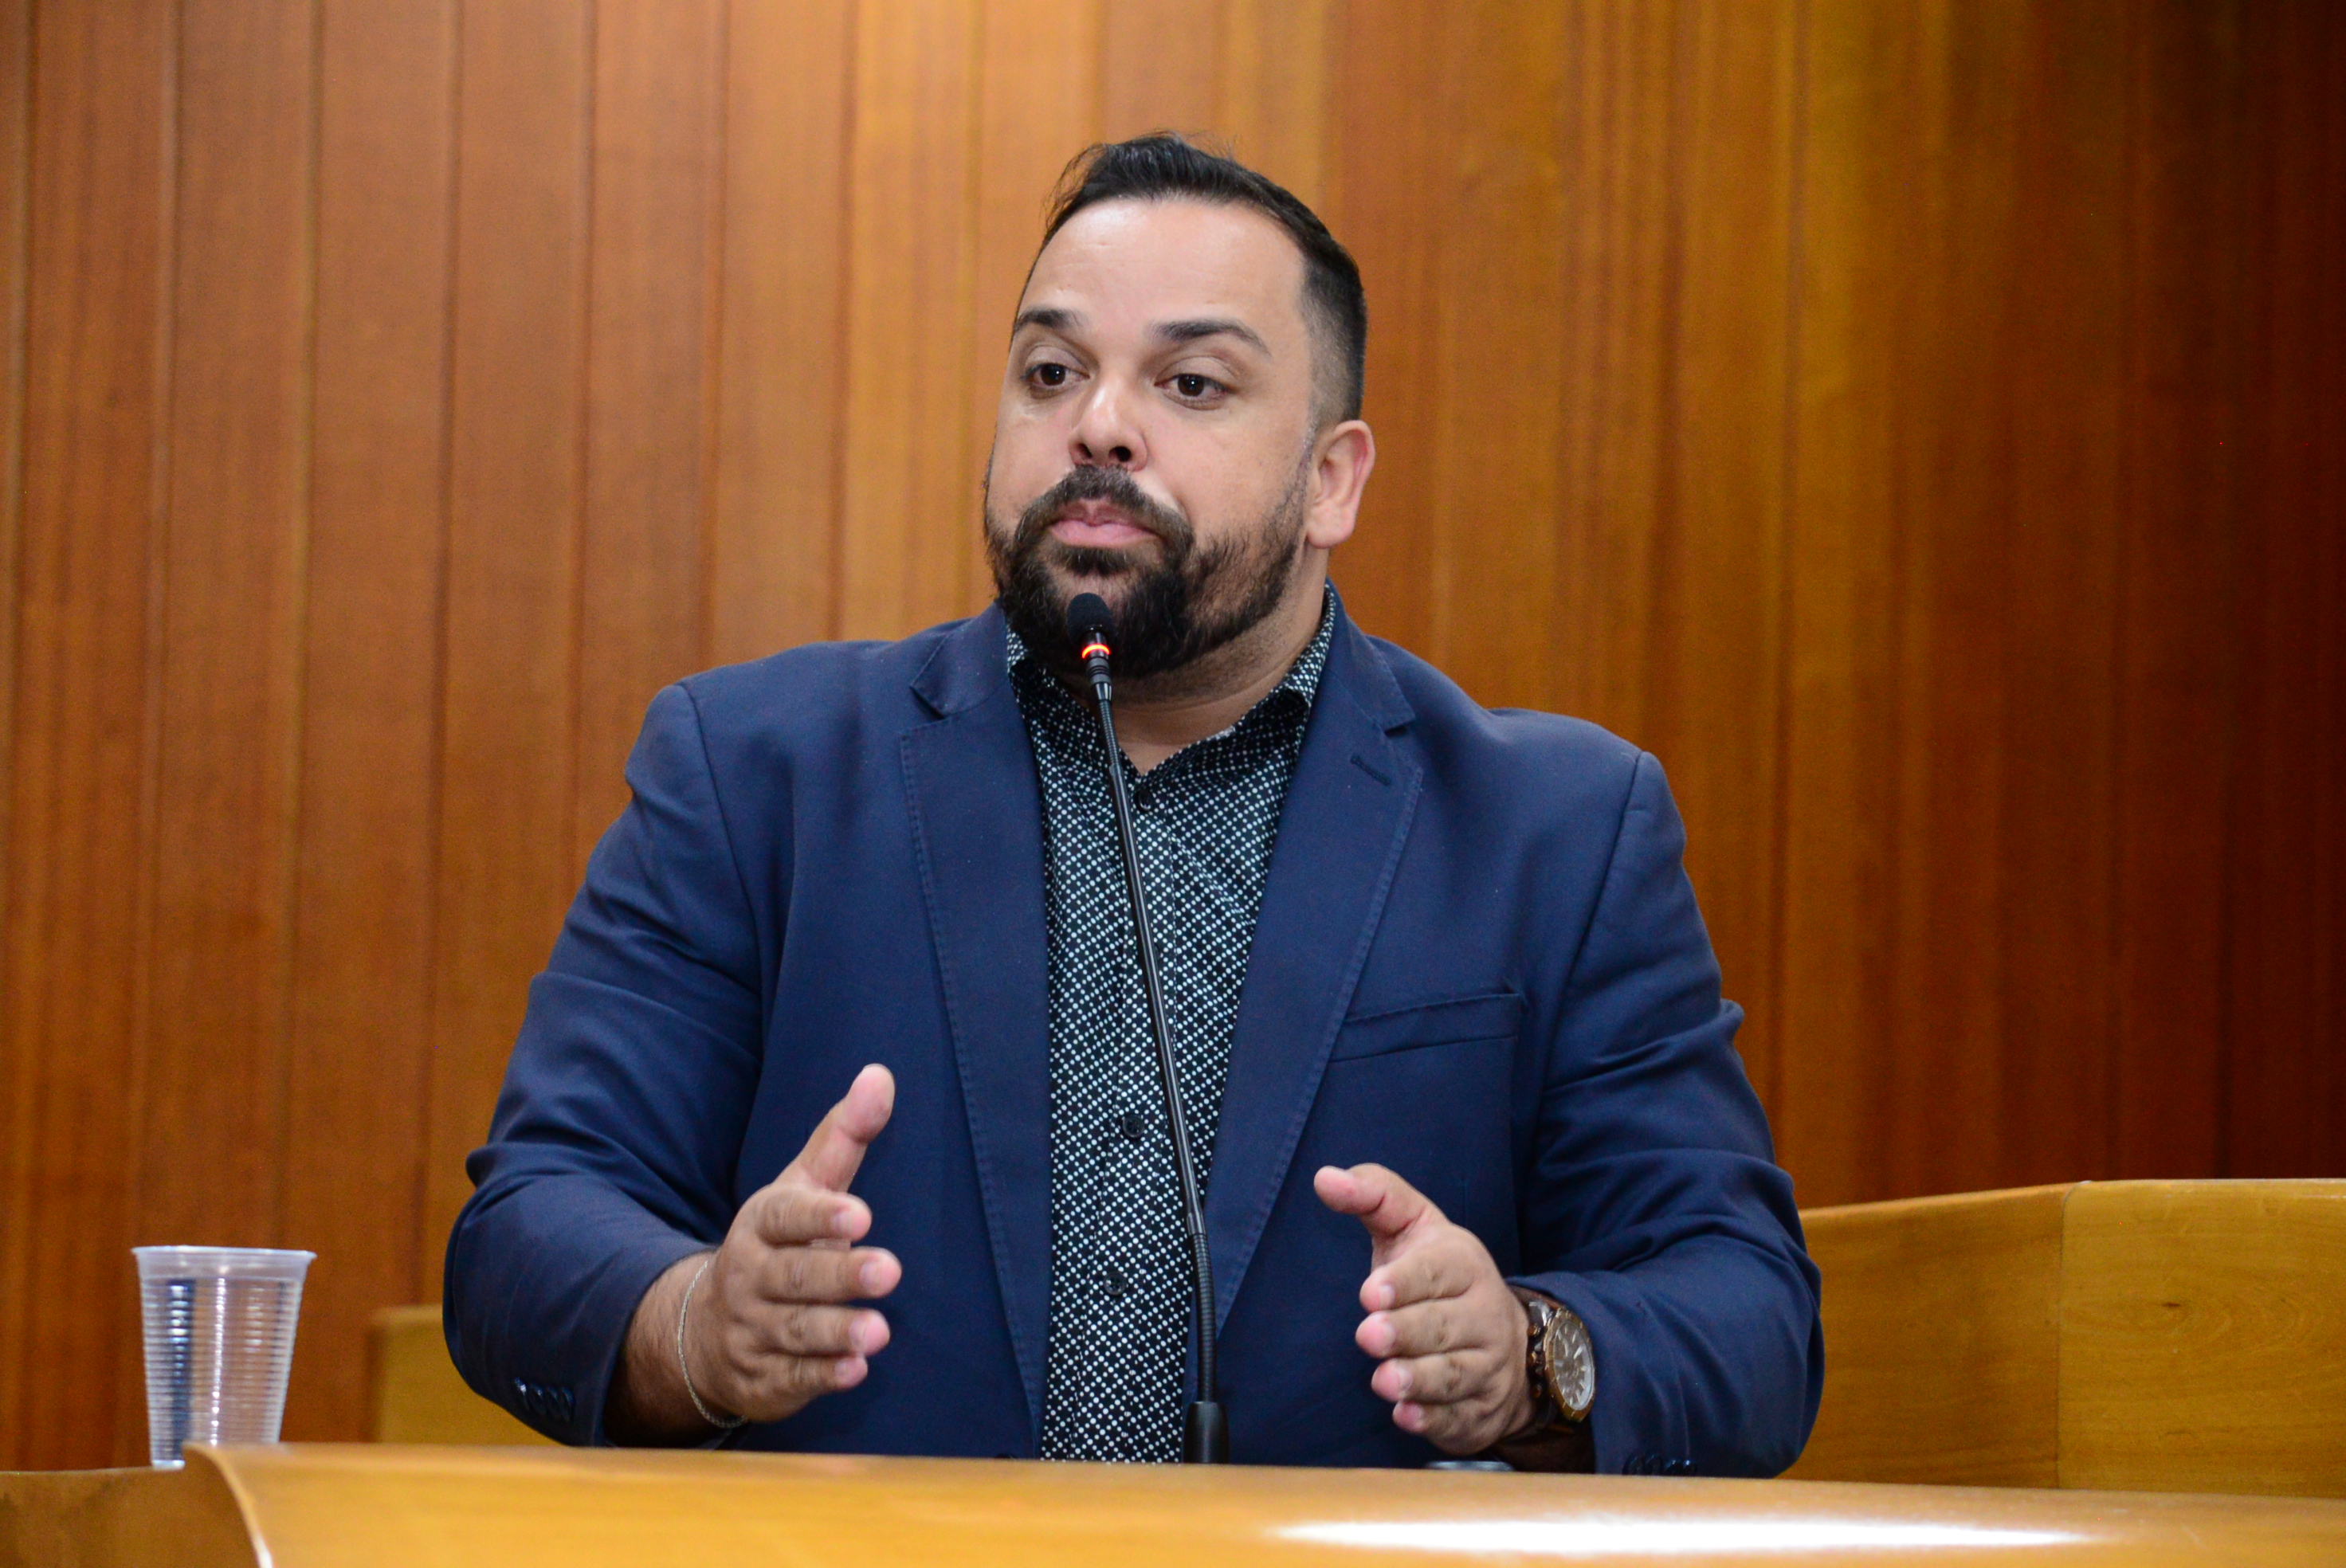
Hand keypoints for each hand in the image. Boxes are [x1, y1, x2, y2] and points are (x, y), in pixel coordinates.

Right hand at [610, 1064, 901, 1440]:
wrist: (705, 1332)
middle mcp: (751, 1277)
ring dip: (837, 1331)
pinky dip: (821, 1376)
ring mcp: (753, 1331)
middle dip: (839, 1274)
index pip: (785, 1216)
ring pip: (795, 1331)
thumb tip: (881, 1073)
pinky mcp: (764, 1379)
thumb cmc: (778, 1244)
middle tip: (888, 1269)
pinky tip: (855, 1371)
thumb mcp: (803, 1188)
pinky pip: (791, 1378)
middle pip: (794, 1276)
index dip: (820, 1215)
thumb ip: (843, 1136)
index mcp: (761, 1225)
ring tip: (879, 1332)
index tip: (860, 1213)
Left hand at [1315, 1162, 1533, 1454]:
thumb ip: (1373, 1194)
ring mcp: (1488, 1366)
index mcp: (1465, 1264)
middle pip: (1445, 1326)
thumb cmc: (1440, 1275)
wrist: (1506, 1339)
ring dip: (1419, 1379)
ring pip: (1455, 1374)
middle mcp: (1483, 1314)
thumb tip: (1325, 1178)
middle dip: (1407, 1332)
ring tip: (1384, 1381)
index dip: (1406, 1282)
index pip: (1440, 1271)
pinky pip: (1460, 1417)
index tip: (1371, 1292)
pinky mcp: (1481, 1409)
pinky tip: (1406, 1416)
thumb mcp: (1413, 1225)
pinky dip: (1435, 1420)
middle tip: (1369, 1335)